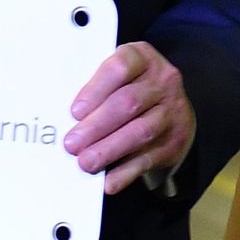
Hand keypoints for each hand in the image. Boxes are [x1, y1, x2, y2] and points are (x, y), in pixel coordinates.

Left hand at [63, 42, 195, 194]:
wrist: (172, 109)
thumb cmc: (132, 87)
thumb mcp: (120, 76)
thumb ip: (97, 86)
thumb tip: (65, 114)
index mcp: (143, 58)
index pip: (119, 68)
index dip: (95, 89)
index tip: (75, 111)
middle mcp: (162, 82)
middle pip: (127, 103)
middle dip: (96, 126)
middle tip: (72, 143)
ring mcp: (172, 112)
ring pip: (139, 132)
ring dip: (109, 149)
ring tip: (86, 162)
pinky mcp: (174, 141)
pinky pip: (148, 158)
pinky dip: (126, 172)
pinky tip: (108, 181)